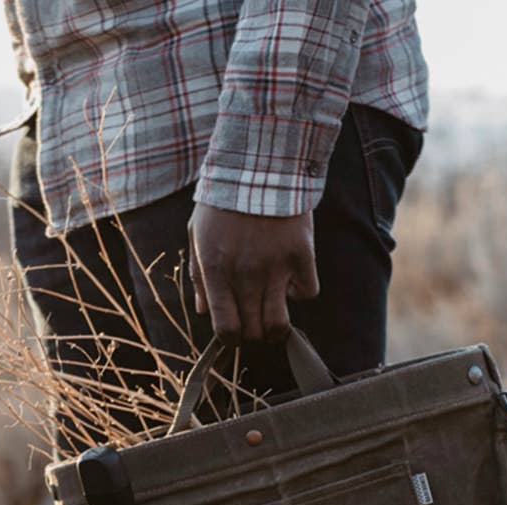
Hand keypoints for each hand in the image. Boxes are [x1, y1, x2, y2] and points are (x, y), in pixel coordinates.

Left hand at [189, 203, 319, 344]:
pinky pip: (308, 293)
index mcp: (215, 271)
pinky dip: (301, 292)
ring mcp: (276, 267)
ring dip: (277, 327)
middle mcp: (245, 275)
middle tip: (254, 319)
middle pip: (254, 332)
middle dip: (253, 332)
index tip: (234, 333)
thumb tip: (203, 311)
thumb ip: (199, 275)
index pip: (225, 329)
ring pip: (280, 324)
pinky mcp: (302, 255)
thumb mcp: (198, 234)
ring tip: (275, 314)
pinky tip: (293, 279)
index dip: (231, 339)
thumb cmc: (223, 201)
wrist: (260, 163)